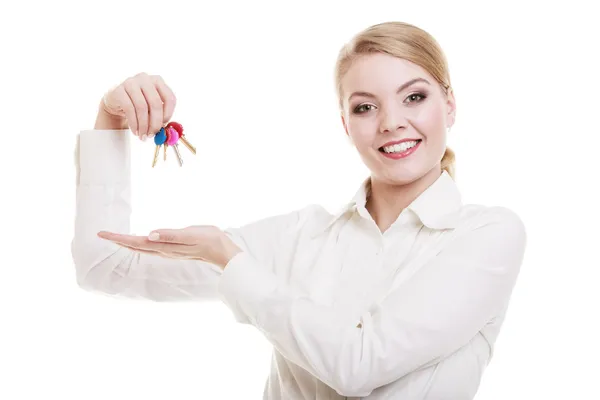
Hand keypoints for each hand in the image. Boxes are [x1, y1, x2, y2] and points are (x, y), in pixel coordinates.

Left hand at [97, 225, 242, 269]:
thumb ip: (170, 235)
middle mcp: (163, 250)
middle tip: (101, 234)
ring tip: (115, 238)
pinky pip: (150, 247)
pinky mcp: (174, 249)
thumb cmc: (209, 240)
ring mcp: (168, 251)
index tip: (102, 233)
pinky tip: (140, 241)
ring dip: (127, 243)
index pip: (136, 242)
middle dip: (118, 241)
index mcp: (164, 246)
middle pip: (135, 246)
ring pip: (141, 247)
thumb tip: (148, 235)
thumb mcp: (191, 234)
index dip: (118, 238)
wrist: (223, 250)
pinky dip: (139, 243)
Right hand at [100, 72, 176, 139]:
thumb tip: (164, 131)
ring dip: (143, 125)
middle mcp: (145, 78)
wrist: (116, 102)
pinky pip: (129, 109)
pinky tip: (135, 131)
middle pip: (155, 103)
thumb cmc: (138, 105)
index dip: (168, 114)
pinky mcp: (119, 90)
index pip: (169, 98)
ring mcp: (131, 82)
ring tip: (143, 135)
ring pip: (142, 107)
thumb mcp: (151, 108)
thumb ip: (159, 115)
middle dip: (155, 123)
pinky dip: (133, 123)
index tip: (164, 126)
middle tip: (152, 134)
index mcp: (157, 81)